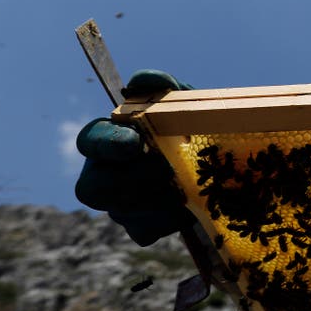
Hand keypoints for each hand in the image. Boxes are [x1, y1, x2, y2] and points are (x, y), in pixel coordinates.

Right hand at [74, 70, 195, 245]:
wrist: (220, 168)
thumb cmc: (190, 128)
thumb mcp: (184, 104)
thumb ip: (164, 89)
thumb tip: (143, 81)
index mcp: (109, 139)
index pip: (89, 140)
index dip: (108, 144)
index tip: (136, 142)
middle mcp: (105, 174)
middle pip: (91, 189)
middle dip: (130, 180)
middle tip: (166, 170)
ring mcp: (120, 207)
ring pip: (123, 212)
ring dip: (159, 197)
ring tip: (187, 183)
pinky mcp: (141, 229)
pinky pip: (147, 229)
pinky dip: (173, 217)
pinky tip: (191, 204)